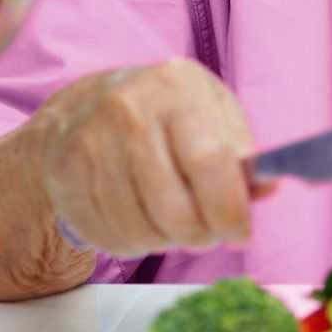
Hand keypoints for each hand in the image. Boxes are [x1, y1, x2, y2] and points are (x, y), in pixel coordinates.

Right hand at [27, 60, 258, 257]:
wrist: (84, 105)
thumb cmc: (164, 113)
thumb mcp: (211, 111)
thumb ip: (241, 150)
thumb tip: (266, 187)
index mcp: (175, 88)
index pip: (209, 161)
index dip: (230, 209)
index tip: (241, 231)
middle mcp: (128, 111)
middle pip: (174, 209)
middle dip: (201, 234)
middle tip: (208, 232)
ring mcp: (90, 143)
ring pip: (140, 230)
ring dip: (166, 241)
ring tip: (173, 221)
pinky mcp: (65, 176)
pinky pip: (109, 236)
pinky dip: (133, 242)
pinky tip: (140, 219)